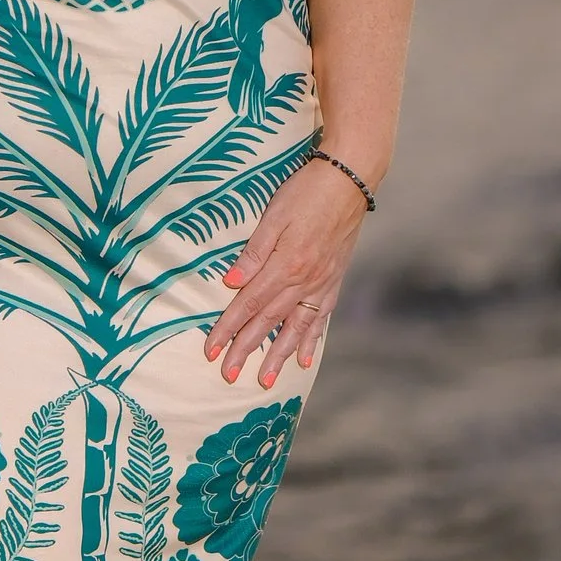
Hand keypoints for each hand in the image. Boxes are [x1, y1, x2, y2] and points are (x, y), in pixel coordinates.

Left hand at [203, 156, 368, 387]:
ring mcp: (321, 284)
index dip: (228, 328)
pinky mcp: (334, 281)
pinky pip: (321, 319)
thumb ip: (253, 253)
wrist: (349, 180)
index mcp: (285, 264)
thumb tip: (230, 284)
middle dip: (246, 350)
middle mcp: (304, 281)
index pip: (249, 304)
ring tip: (265, 380)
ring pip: (296, 328)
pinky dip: (312, 340)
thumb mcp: (275, 216)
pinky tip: (305, 360)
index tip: (211, 349)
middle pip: (269, 322)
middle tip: (228, 375)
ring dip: (279, 356)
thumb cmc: (307, 192)